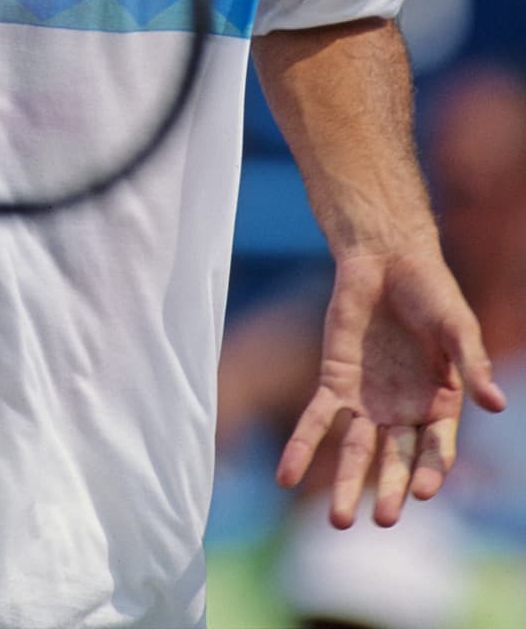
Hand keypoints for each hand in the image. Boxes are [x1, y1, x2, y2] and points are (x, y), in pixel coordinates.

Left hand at [276, 249, 506, 528]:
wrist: (387, 259)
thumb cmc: (431, 292)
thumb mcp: (457, 327)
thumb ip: (471, 364)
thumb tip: (496, 403)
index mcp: (441, 405)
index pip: (436, 449)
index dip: (431, 471)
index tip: (424, 493)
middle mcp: (403, 412)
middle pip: (396, 459)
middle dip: (390, 489)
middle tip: (383, 520)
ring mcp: (367, 401)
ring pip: (355, 450)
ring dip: (345, 483)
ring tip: (340, 521)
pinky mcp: (335, 382)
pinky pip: (315, 420)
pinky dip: (301, 447)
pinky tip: (284, 475)